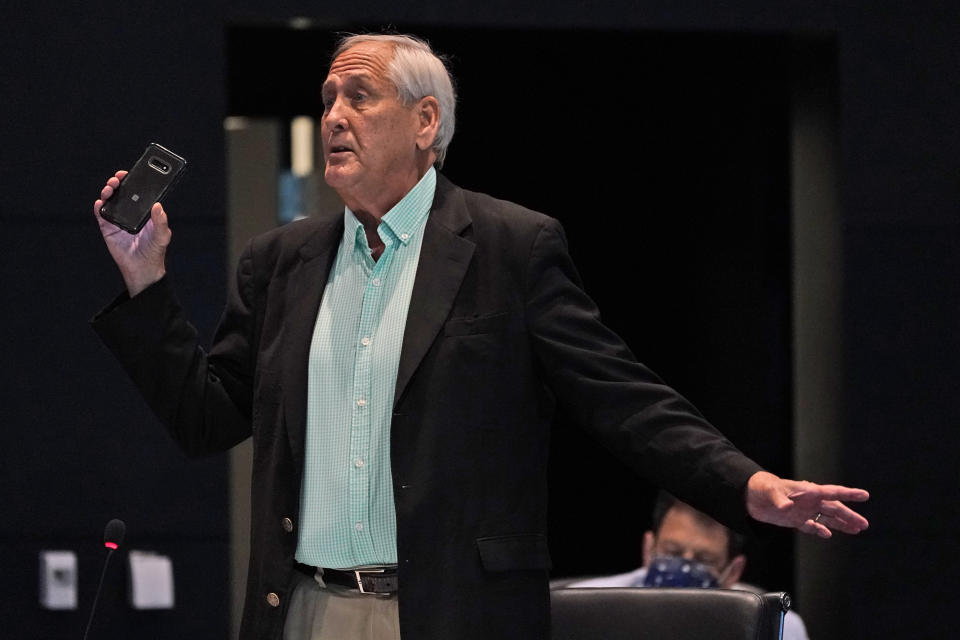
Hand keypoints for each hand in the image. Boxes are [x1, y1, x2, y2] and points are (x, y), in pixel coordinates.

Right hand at [94, 170, 171, 296]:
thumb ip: (161, 221)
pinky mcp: (108, 229)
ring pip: (109, 201)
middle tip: (117, 179)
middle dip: (117, 182)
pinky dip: (99, 208)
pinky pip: (101, 215)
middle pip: (120, 193)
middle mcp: (129, 212)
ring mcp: (117, 219)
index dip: (131, 181)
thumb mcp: (163, 235)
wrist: (143, 268)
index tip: (128, 173)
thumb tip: (158, 205)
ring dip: (107, 192)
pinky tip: (100, 204)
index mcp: (143, 211)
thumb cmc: (155, 250)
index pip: (136, 192)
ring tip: (110, 189)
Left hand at [745, 470, 869, 538]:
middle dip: (849, 516)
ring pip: (827, 518)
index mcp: (807, 491)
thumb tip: (787, 507)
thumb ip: (779, 500)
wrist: (749, 496)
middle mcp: (808, 501)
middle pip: (834, 508)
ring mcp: (803, 511)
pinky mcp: (795, 519)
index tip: (864, 495)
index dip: (848, 494)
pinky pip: (811, 526)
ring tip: (857, 529)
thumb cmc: (761, 487)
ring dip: (841, 524)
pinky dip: (820, 530)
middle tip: (865, 524)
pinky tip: (829, 535)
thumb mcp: (770, 492)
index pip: (832, 492)